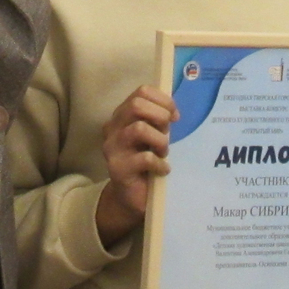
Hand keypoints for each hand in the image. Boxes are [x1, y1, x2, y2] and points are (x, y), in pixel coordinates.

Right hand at [95, 85, 178, 246]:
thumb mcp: (151, 136)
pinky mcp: (117, 168)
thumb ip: (157, 120)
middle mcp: (113, 127)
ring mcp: (112, 148)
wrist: (131, 197)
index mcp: (122, 115)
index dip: (162, 100)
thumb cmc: (145, 162)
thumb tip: (174, 112)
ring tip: (164, 152)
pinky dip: (160, 163)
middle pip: (136, 105)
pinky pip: (144, 158)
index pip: (141, 92)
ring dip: (159, 140)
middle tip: (168, 132)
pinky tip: (163, 170)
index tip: (175, 116)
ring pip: (139, 129)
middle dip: (160, 116)